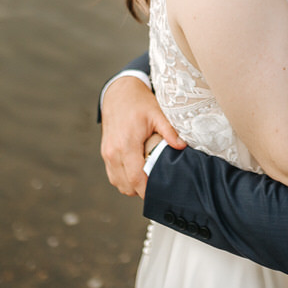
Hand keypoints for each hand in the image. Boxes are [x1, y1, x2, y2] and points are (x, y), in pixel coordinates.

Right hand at [99, 75, 184, 197]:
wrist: (118, 93)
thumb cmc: (138, 102)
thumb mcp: (157, 113)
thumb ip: (169, 131)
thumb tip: (182, 146)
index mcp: (126, 144)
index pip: (135, 178)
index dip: (147, 190)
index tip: (160, 193)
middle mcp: (114, 152)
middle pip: (126, 185)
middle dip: (142, 191)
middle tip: (159, 186)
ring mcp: (107, 153)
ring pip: (118, 183)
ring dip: (132, 186)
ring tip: (149, 180)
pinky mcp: (105, 153)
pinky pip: (113, 175)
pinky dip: (124, 179)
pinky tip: (137, 173)